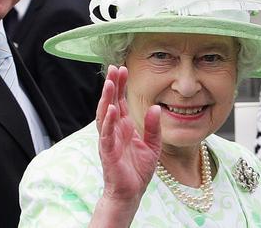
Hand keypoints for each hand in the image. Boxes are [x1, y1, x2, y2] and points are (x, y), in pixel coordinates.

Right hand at [90, 66, 160, 226]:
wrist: (131, 193)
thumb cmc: (138, 170)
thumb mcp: (152, 145)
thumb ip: (153, 127)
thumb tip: (156, 107)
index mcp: (124, 127)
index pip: (120, 101)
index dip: (121, 85)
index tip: (122, 68)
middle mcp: (114, 130)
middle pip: (110, 103)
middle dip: (112, 86)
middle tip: (114, 68)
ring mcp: (109, 140)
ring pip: (105, 115)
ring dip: (107, 99)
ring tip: (110, 83)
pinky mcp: (108, 152)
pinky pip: (106, 134)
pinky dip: (108, 121)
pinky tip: (111, 109)